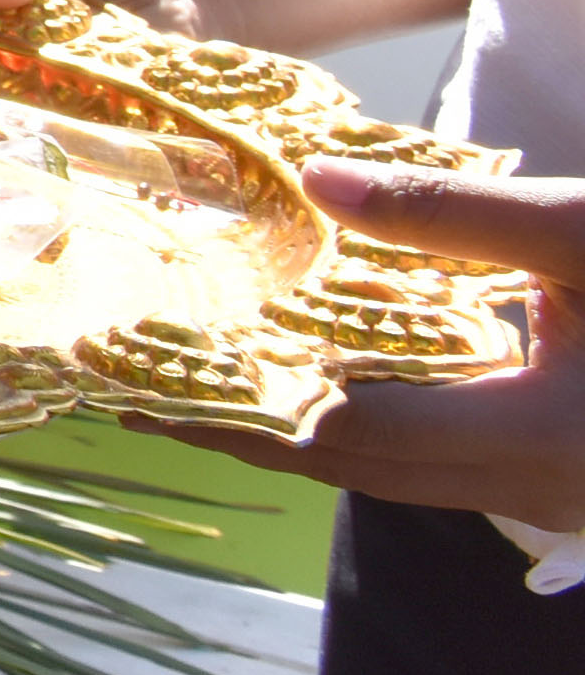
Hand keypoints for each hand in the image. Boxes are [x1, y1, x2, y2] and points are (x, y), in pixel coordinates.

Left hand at [141, 161, 584, 533]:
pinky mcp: (545, 479)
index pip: (350, 424)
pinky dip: (353, 430)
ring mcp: (540, 494)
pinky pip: (425, 465)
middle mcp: (530, 485)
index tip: (151, 368)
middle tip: (134, 387)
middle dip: (238, 426)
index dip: (243, 397)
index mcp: (533, 434)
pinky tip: (301, 389)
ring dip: (288, 435)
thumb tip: (315, 180)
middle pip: (350, 462)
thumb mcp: (578, 233)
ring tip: (190, 391)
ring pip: (385, 474)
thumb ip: (448, 213)